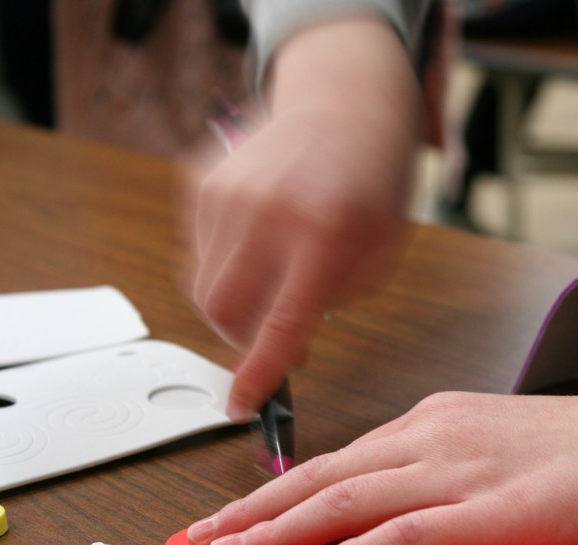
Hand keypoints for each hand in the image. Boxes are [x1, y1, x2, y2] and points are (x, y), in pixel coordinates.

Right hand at [186, 18, 420, 419]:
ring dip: (236, 302)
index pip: (278, 326)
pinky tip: (259, 239)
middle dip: (242, 340)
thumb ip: (333, 302)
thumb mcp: (381, 252)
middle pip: (222, 312)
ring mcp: (225, 193)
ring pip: (203, 286)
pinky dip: (226, 263)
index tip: (242, 408)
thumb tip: (282, 346)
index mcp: (323, 234)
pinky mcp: (200, 182)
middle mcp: (266, 212)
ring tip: (273, 277)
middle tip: (274, 334)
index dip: (257, 376)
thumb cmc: (371, 182)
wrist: (343, 104)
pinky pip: (196, 251)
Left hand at [187, 346, 577, 544]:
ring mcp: (464, 472)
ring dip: (283, 531)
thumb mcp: (502, 446)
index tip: (235, 515)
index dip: (278, 490)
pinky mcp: (497, 511)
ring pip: (350, 500)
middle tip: (203, 536)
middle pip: (326, 475)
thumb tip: (398, 504)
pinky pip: (408, 534)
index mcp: (437, 421)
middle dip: (256, 509)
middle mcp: (436, 437)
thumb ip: (448, 469)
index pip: (339, 459)